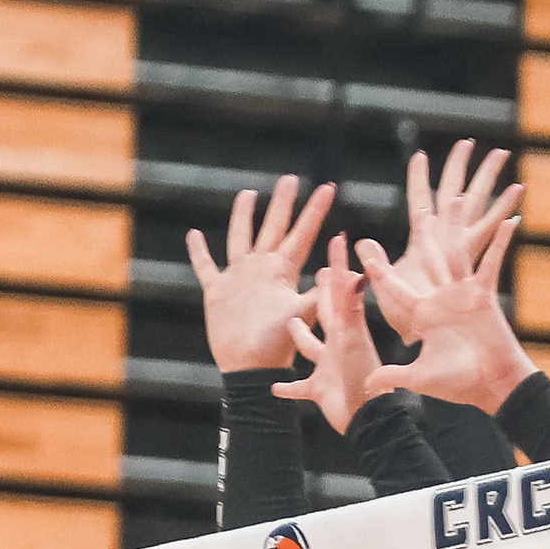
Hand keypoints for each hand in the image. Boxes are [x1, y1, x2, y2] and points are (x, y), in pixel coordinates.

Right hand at [183, 175, 335, 372]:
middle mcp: (262, 268)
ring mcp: (239, 278)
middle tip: (290, 179)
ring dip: (244, 217)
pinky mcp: (217, 292)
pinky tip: (193, 235)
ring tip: (248, 194)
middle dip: (282, 203)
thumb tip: (356, 275)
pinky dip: (199, 252)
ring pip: (241, 238)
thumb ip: (326, 293)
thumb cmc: (278, 346)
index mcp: (283, 270)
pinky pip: (206, 267)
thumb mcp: (305, 315)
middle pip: (273, 226)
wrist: (249, 369)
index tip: (328, 187)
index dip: (314, 211)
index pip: (302, 233)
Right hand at [272, 253, 399, 434]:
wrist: (367, 420)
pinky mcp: (318, 390)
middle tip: (319, 273)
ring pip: (310, 348)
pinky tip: (274, 387)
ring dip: (300, 337)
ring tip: (290, 325)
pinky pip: (299, 387)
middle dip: (320, 295)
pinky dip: (287, 387)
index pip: (338, 291)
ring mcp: (327, 368)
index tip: (338, 240)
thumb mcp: (353, 343)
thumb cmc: (362, 383)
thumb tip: (355, 278)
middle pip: (326, 314)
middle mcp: (336, 345)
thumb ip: (351, 313)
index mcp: (344, 332)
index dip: (338, 266)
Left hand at [354, 141, 530, 410]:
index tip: (359, 247)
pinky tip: (509, 221)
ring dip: (458, 226)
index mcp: (422, 313)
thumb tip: (367, 385)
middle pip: (428, 259)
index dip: (377, 268)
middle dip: (421, 234)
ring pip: (458, 253)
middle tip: (415, 208)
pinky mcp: (485, 296)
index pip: (394, 286)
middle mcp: (441, 298)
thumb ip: (393, 375)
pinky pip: (491, 265)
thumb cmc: (458, 383)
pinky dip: (501, 244)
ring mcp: (465, 294)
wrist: (491, 386)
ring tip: (456, 198)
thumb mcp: (419, 376)